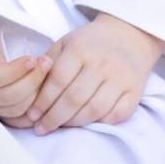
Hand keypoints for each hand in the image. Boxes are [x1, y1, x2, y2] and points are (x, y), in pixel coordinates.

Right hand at [0, 9, 51, 125]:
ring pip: (13, 109)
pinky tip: (44, 89)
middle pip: (5, 97)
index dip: (13, 72)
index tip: (31, 59)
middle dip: (30, 81)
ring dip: (35, 93)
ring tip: (47, 70)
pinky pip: (18, 116)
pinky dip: (33, 106)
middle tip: (46, 62)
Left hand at [24, 13, 163, 134]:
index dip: (43, 101)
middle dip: (54, 117)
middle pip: (75, 98)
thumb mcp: (66, 42)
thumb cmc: (91, 42)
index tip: (32, 115)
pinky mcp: (135, 91)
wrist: (130, 34)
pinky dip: (100, 123)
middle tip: (41, 129)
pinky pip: (117, 115)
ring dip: (74, 123)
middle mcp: (102, 63)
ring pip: (95, 109)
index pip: (58, 80)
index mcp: (81, 49)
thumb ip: (48, 63)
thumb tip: (29, 88)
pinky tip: (87, 123)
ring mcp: (121, 78)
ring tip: (60, 127)